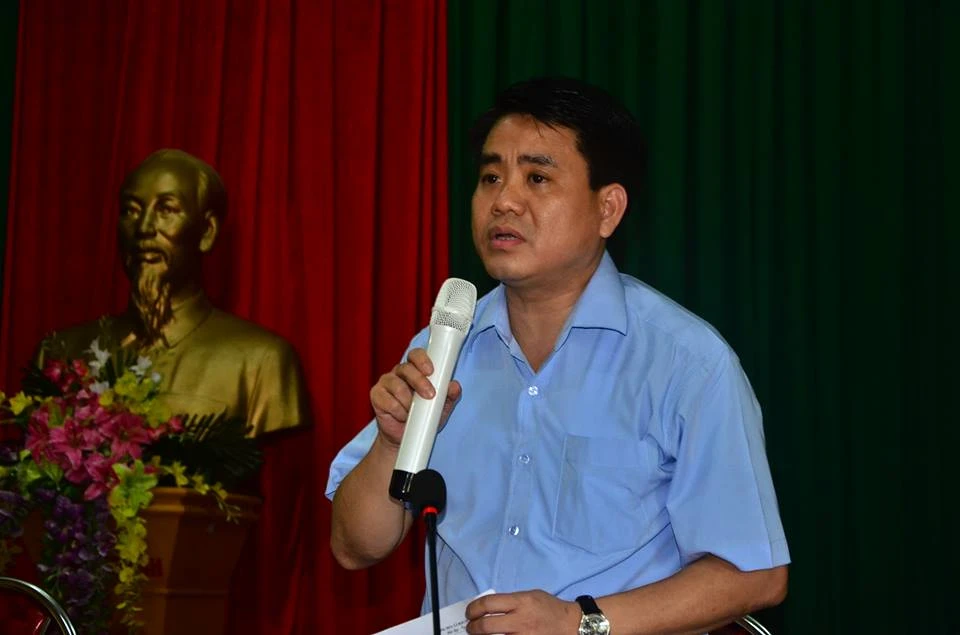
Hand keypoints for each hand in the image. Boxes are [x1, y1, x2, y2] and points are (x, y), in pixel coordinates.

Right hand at [369, 347, 461, 446]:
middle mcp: (399, 373)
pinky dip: (398, 411)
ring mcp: (386, 383)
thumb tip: (454, 386)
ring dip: (408, 401)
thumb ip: (449, 395)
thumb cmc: (423, 418)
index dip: (423, 360)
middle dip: (420, 381)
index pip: (416, 355)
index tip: (431, 371)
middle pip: (406, 368)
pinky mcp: (376, 395)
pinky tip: (403, 416)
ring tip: (413, 412)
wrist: (404, 437)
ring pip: (397, 385)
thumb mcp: (441, 407)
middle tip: (429, 396)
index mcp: (415, 369)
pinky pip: (388, 401)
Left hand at [465, 590, 579, 634]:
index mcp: (521, 602)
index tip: (469, 613)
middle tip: (471, 628)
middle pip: (486, 626)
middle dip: (473, 628)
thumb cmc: (550, 608)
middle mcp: (521, 620)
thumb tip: (488, 607)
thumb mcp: (530, 596)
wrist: (572, 625)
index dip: (473, 609)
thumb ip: (510, 601)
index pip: (488, 604)